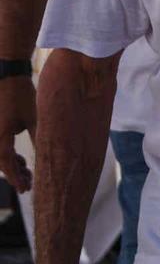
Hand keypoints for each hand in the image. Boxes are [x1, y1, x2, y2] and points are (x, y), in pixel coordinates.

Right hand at [0, 73, 36, 191]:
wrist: (6, 74)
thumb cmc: (20, 94)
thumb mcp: (33, 116)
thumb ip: (39, 136)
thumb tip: (50, 154)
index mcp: (0, 137)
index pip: (7, 164)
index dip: (16, 178)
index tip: (25, 189)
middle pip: (2, 163)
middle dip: (15, 174)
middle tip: (28, 185)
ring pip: (0, 157)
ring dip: (12, 165)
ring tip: (27, 172)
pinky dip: (8, 156)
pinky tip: (19, 160)